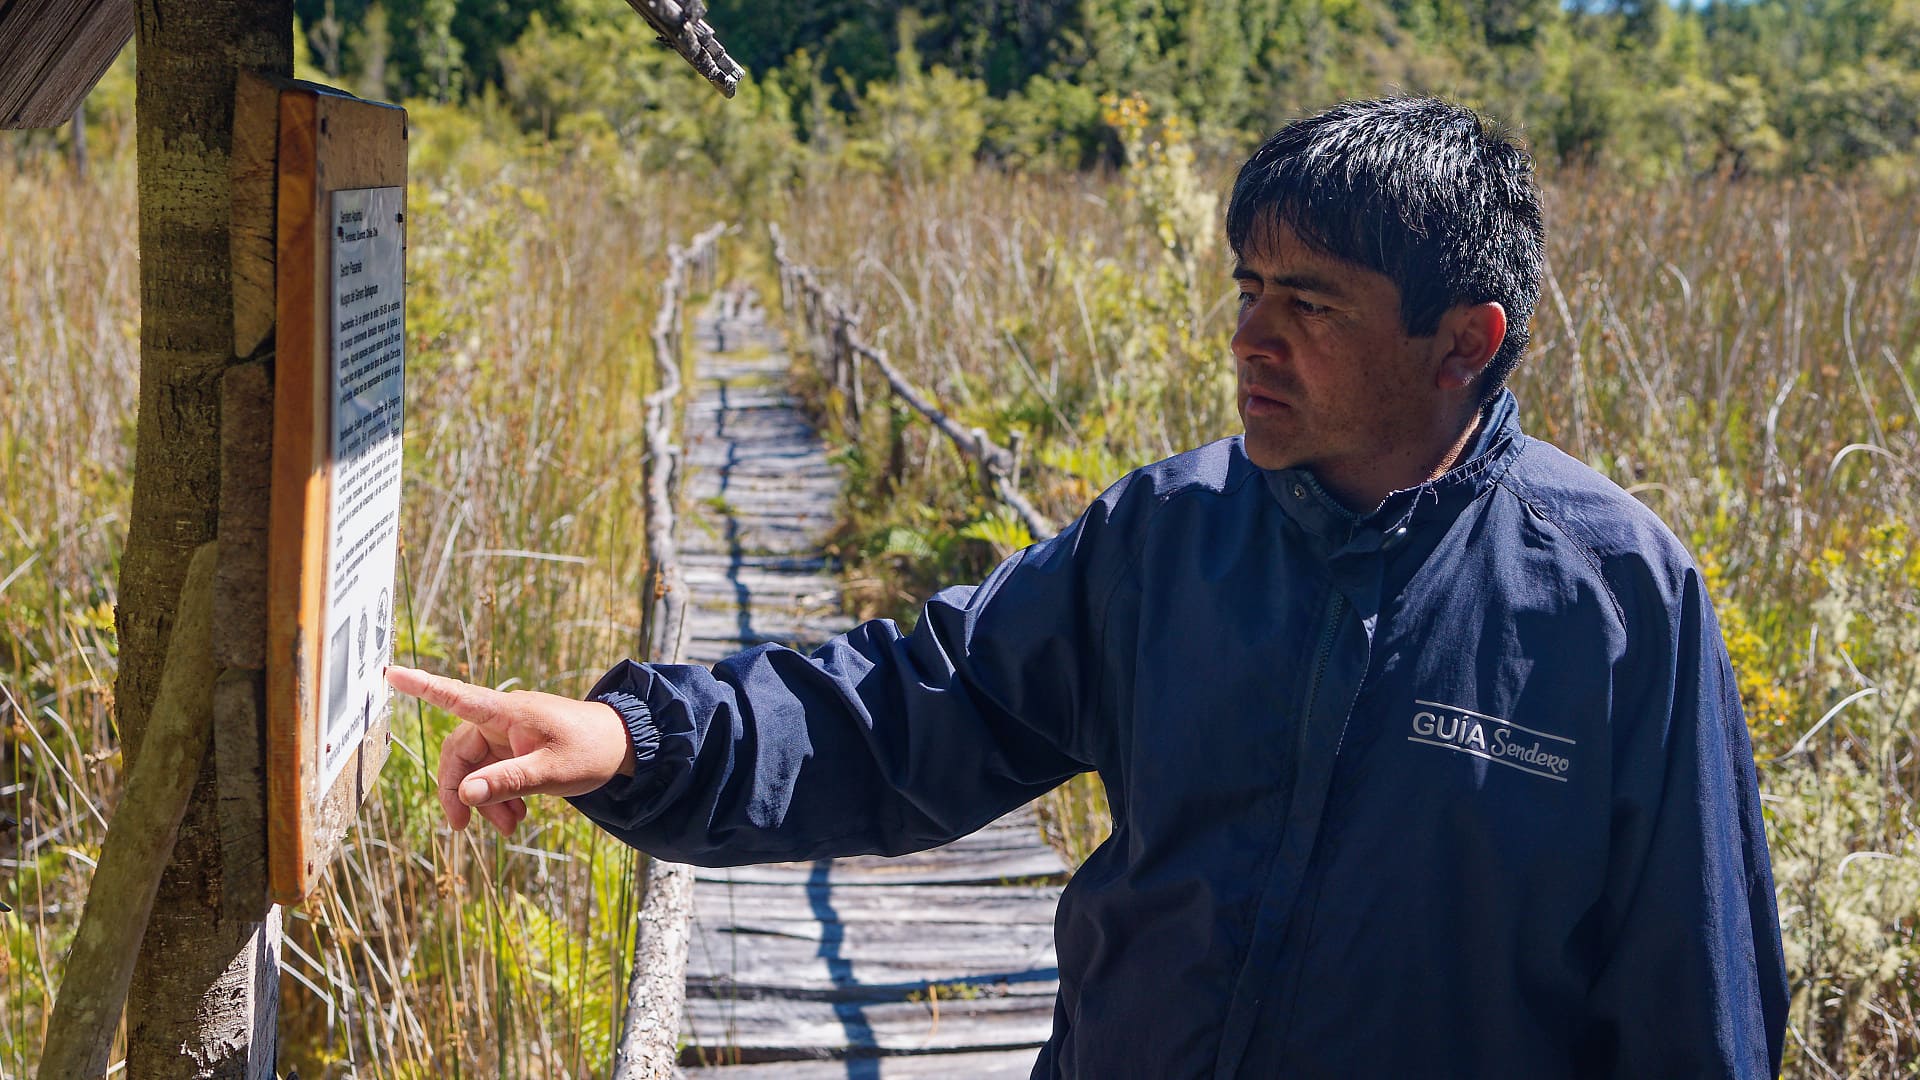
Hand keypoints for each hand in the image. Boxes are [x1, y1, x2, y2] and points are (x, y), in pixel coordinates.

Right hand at [386, 665, 635, 835]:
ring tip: (510, 826)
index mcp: (507, 712)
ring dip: (485, 799)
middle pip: (460, 753)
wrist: (625, 746)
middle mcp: (502, 719)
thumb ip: (507, 782)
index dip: (421, 686)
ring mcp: (509, 734)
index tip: (389, 672)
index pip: (456, 696)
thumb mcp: (551, 771)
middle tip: (462, 828)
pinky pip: (494, 773)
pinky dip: (500, 795)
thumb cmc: (592, 750)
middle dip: (460, 791)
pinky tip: (517, 815)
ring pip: (477, 769)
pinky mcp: (518, 748)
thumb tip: (464, 794)